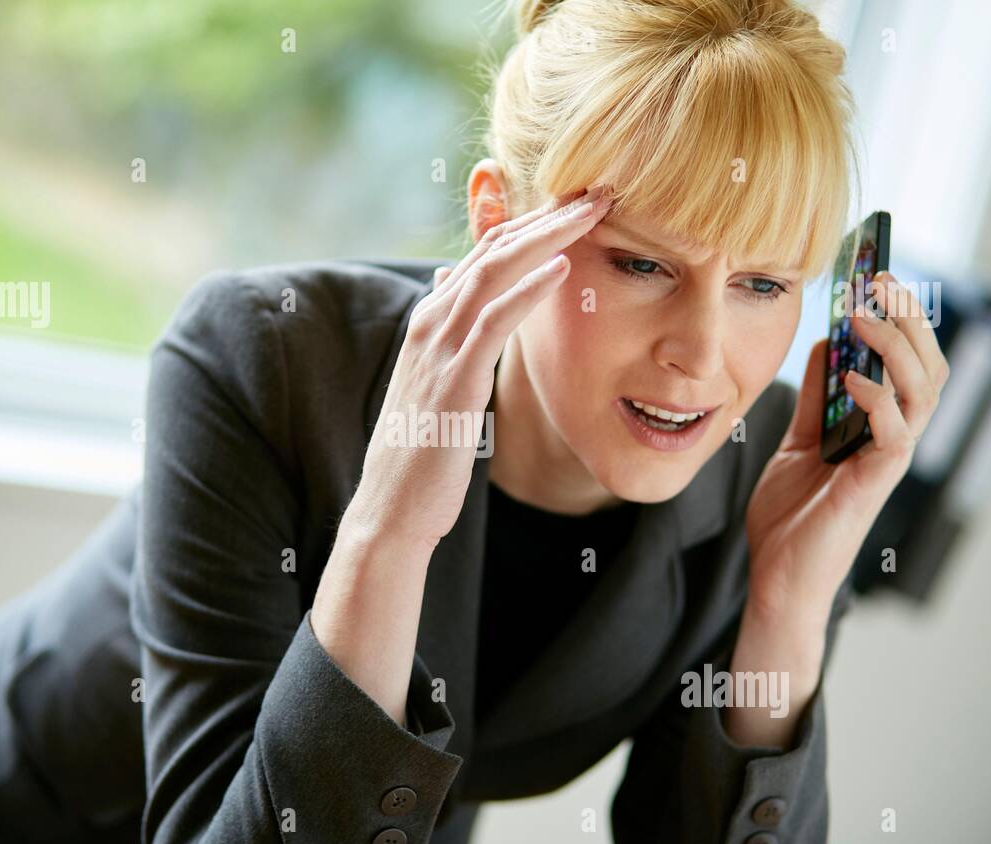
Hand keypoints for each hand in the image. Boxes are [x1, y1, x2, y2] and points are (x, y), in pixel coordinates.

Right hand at [344, 183, 613, 551]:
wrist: (392, 508)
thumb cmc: (420, 452)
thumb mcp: (433, 379)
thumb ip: (446, 327)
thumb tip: (451, 278)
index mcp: (431, 321)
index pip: (485, 254)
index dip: (533, 224)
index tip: (580, 205)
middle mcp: (431, 322)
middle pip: (494, 250)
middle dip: (547, 215)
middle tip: (598, 189)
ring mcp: (439, 348)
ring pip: (494, 272)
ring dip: (546, 237)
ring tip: (591, 211)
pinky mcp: (454, 379)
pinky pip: (494, 321)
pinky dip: (528, 289)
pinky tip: (562, 267)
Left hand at [744, 271, 950, 625]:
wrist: (776, 576)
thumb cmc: (791, 515)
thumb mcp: (797, 441)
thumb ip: (813, 398)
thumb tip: (823, 342)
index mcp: (879, 424)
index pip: (908, 360)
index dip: (899, 317)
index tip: (873, 275)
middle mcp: (894, 438)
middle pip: (928, 366)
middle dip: (909, 317)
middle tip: (878, 279)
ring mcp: (887, 462)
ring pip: (923, 392)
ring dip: (896, 346)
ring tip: (862, 314)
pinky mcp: (873, 485)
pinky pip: (897, 434)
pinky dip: (879, 400)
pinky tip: (851, 379)